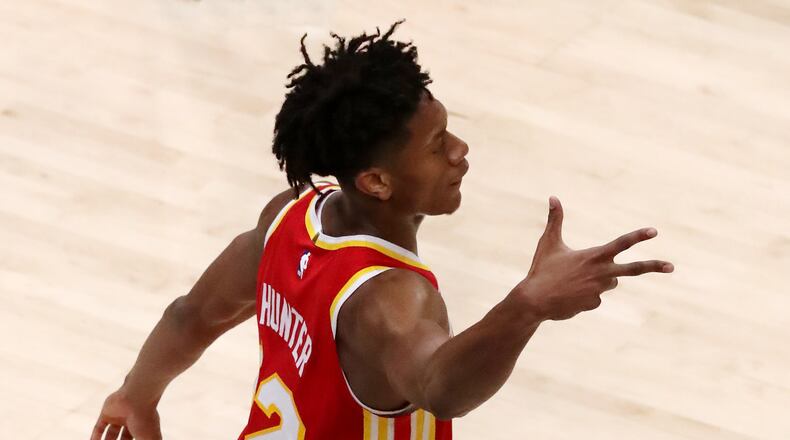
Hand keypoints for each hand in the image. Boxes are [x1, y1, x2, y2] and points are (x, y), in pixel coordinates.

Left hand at [90, 388, 161, 439]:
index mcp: (142, 428)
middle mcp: (131, 422)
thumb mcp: (150, 439)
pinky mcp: (107, 413)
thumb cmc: (146, 418)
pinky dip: (95, 437)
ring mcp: (119, 417)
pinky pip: (99, 427)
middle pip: (122, 439)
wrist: (137, 397)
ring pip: (110, 434)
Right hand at [518, 196, 673, 321]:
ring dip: (598, 279)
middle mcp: (601, 273)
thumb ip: (555, 220)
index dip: (638, 236)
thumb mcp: (548, 243)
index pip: (621, 243)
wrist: (534, 301)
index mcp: (593, 256)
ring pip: (609, 281)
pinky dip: (584, 294)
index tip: (654, 231)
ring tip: (572, 282)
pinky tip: (568, 296)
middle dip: (654, 266)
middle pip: (633, 269)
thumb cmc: (541, 270)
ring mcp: (599, 290)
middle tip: (672, 267)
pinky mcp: (594, 303)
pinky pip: (595, 297)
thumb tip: (553, 196)